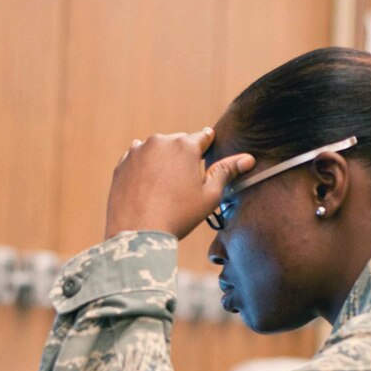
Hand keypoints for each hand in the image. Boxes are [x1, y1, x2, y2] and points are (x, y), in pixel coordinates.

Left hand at [104, 128, 253, 239]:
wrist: (138, 233)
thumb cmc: (179, 216)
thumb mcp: (209, 196)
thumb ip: (226, 172)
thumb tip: (248, 158)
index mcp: (185, 145)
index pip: (203, 137)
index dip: (208, 146)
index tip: (208, 152)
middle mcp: (160, 141)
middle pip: (179, 143)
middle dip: (183, 156)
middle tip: (185, 182)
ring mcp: (138, 151)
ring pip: (156, 150)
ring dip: (162, 161)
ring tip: (165, 187)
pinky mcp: (122, 164)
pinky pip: (137, 160)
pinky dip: (143, 169)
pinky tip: (148, 188)